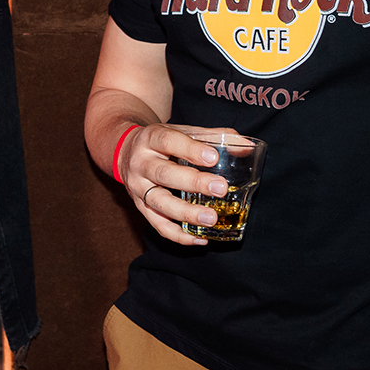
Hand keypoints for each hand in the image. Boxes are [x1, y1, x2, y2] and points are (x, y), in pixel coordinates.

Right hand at [116, 123, 235, 245]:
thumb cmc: (161, 142)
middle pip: (163, 174)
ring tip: (211, 218)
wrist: (124, 151)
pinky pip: (157, 225)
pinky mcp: (139, 207)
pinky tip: (199, 239)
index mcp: (150, 138)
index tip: (214, 157)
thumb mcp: (181, 131)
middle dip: (193, 182)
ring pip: (159, 203)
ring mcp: (137, 188)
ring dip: (186, 213)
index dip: (190, 150)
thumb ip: (212, 137)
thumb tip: (245, 145)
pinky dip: (178, 235)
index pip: (168, 141)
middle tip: (220, 188)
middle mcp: (140, 164)